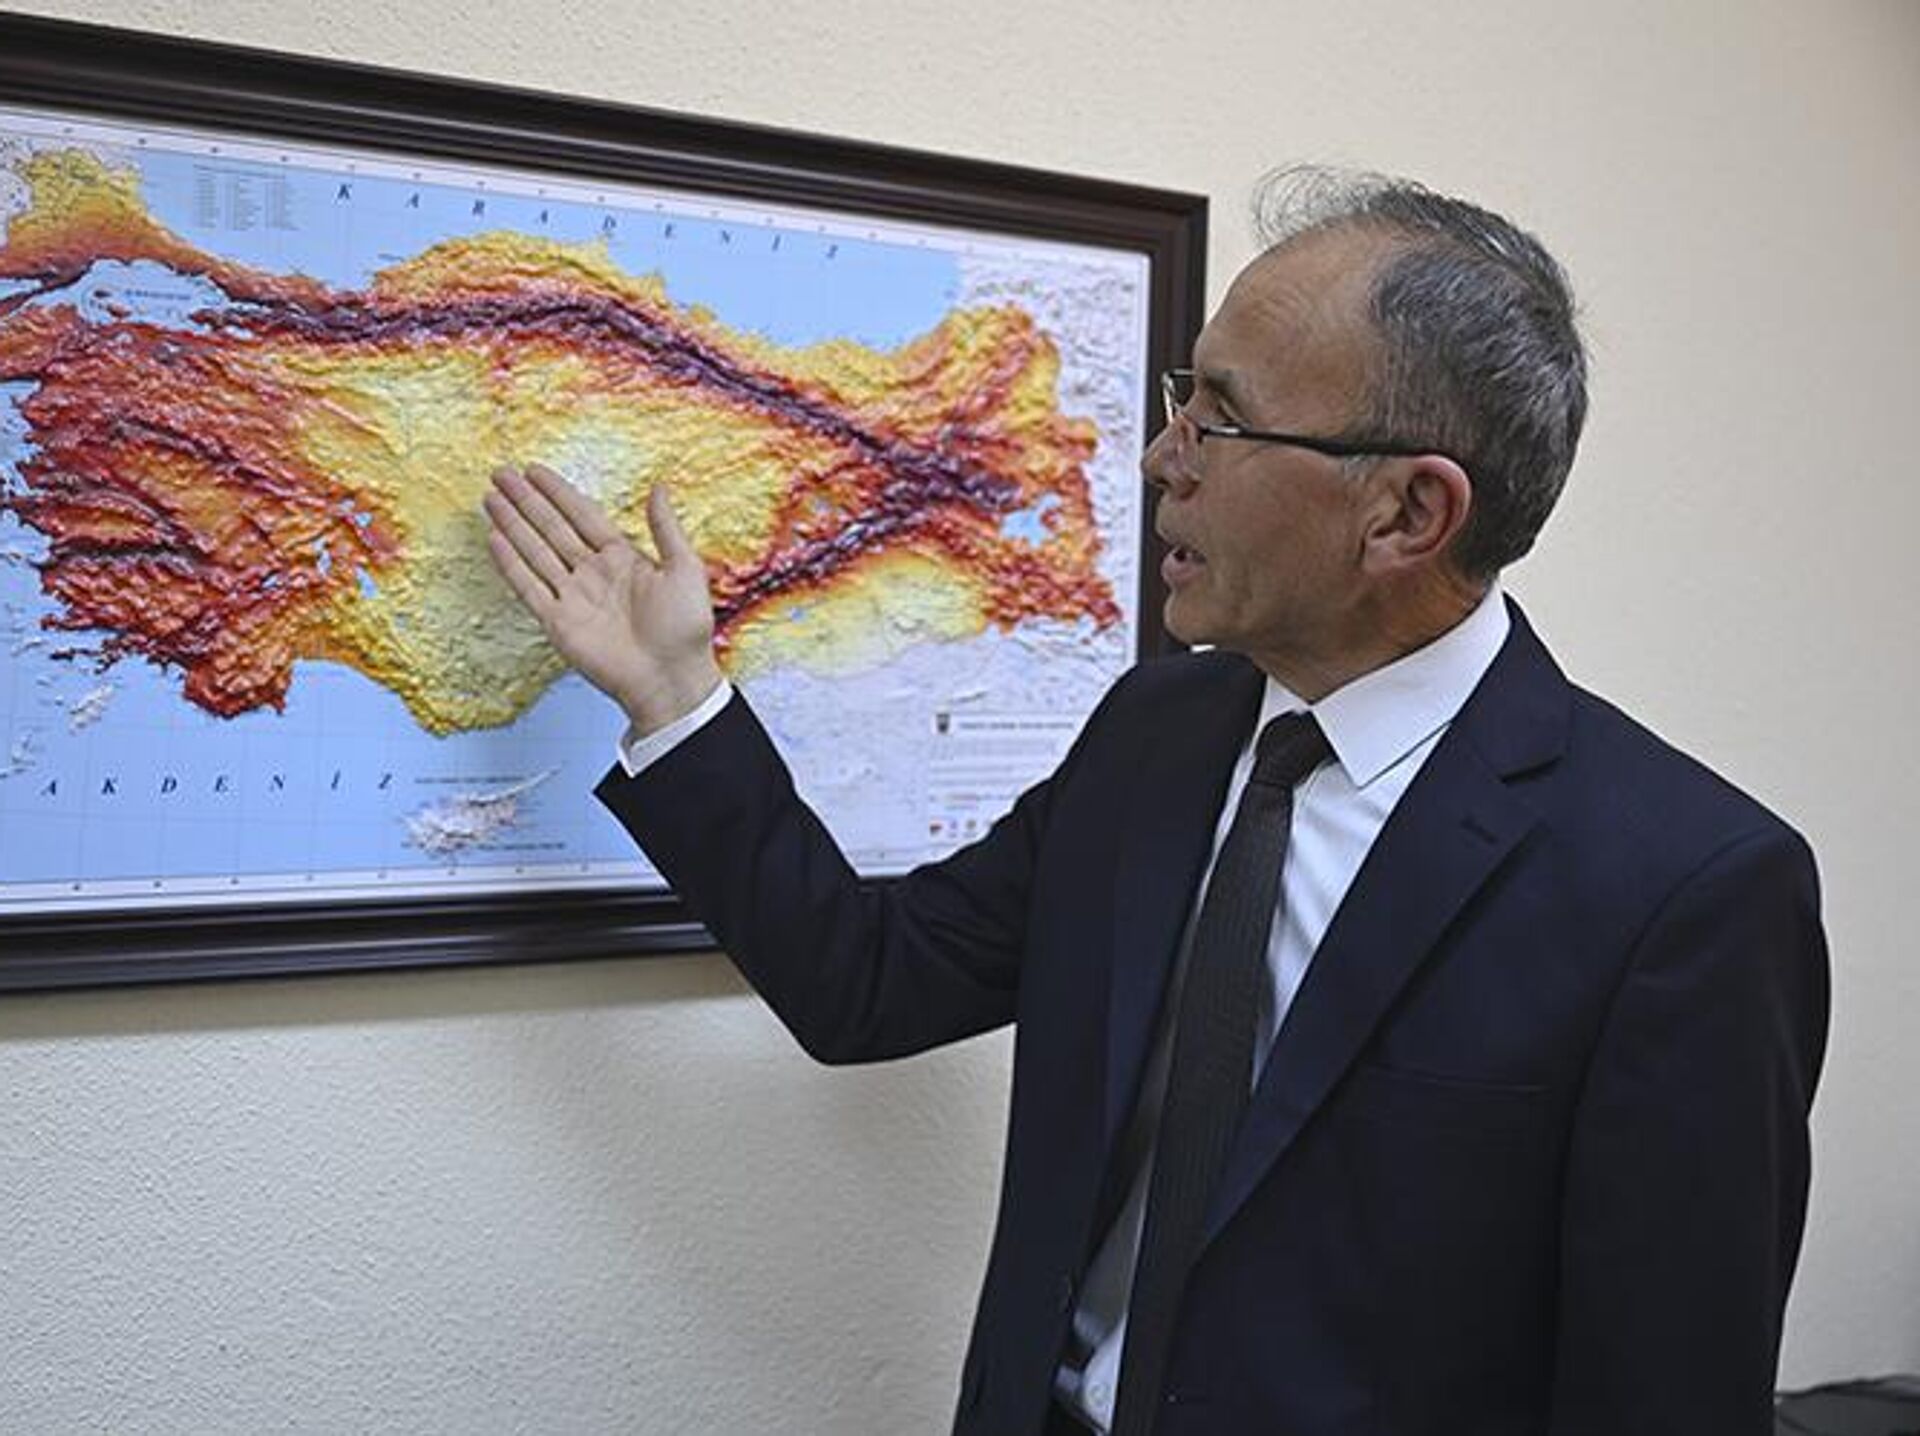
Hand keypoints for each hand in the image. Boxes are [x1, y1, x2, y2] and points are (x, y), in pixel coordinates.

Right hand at [484, 463, 723, 734]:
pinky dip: (511, 564)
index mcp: (622, 558)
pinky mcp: (558, 622)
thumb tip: (660, 486)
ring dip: (513, 525)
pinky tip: (495, 539)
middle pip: (552, 529)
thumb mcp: (685, 569)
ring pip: (535, 552)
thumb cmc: (685, 629)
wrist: (671, 678)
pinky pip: (529, 587)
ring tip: (491, 498)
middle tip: (501, 475)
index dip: (558, 493)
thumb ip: (666, 528)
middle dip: (526, 501)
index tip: (534, 471)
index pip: (582, 516)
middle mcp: (592, 574)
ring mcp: (573, 597)